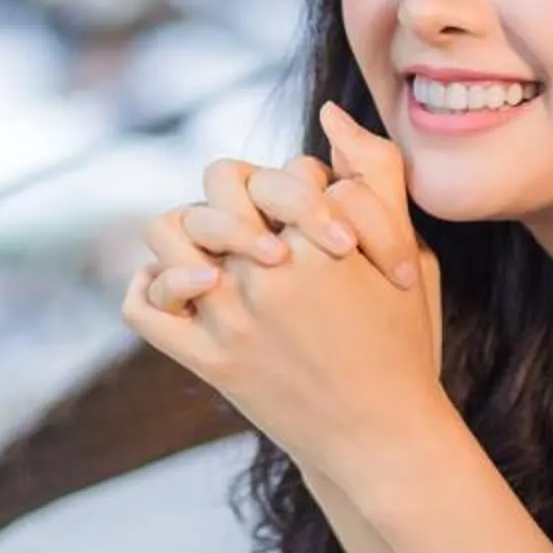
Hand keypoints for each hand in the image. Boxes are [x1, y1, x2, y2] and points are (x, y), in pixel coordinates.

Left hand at [123, 105, 451, 476]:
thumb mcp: (408, 251)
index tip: (318, 223)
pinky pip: (144, 308)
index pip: (286, 174)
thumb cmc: (404, 342)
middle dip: (241, 195)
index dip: (301, 190)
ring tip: (219, 249)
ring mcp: (231, 319)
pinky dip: (150, 287)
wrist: (382, 439)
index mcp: (321, 244)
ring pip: (168, 235)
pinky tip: (182, 284)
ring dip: (188, 231)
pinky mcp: (208, 361)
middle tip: (265, 227)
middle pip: (221, 188)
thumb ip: (377, 175)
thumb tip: (329, 114)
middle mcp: (268, 276)